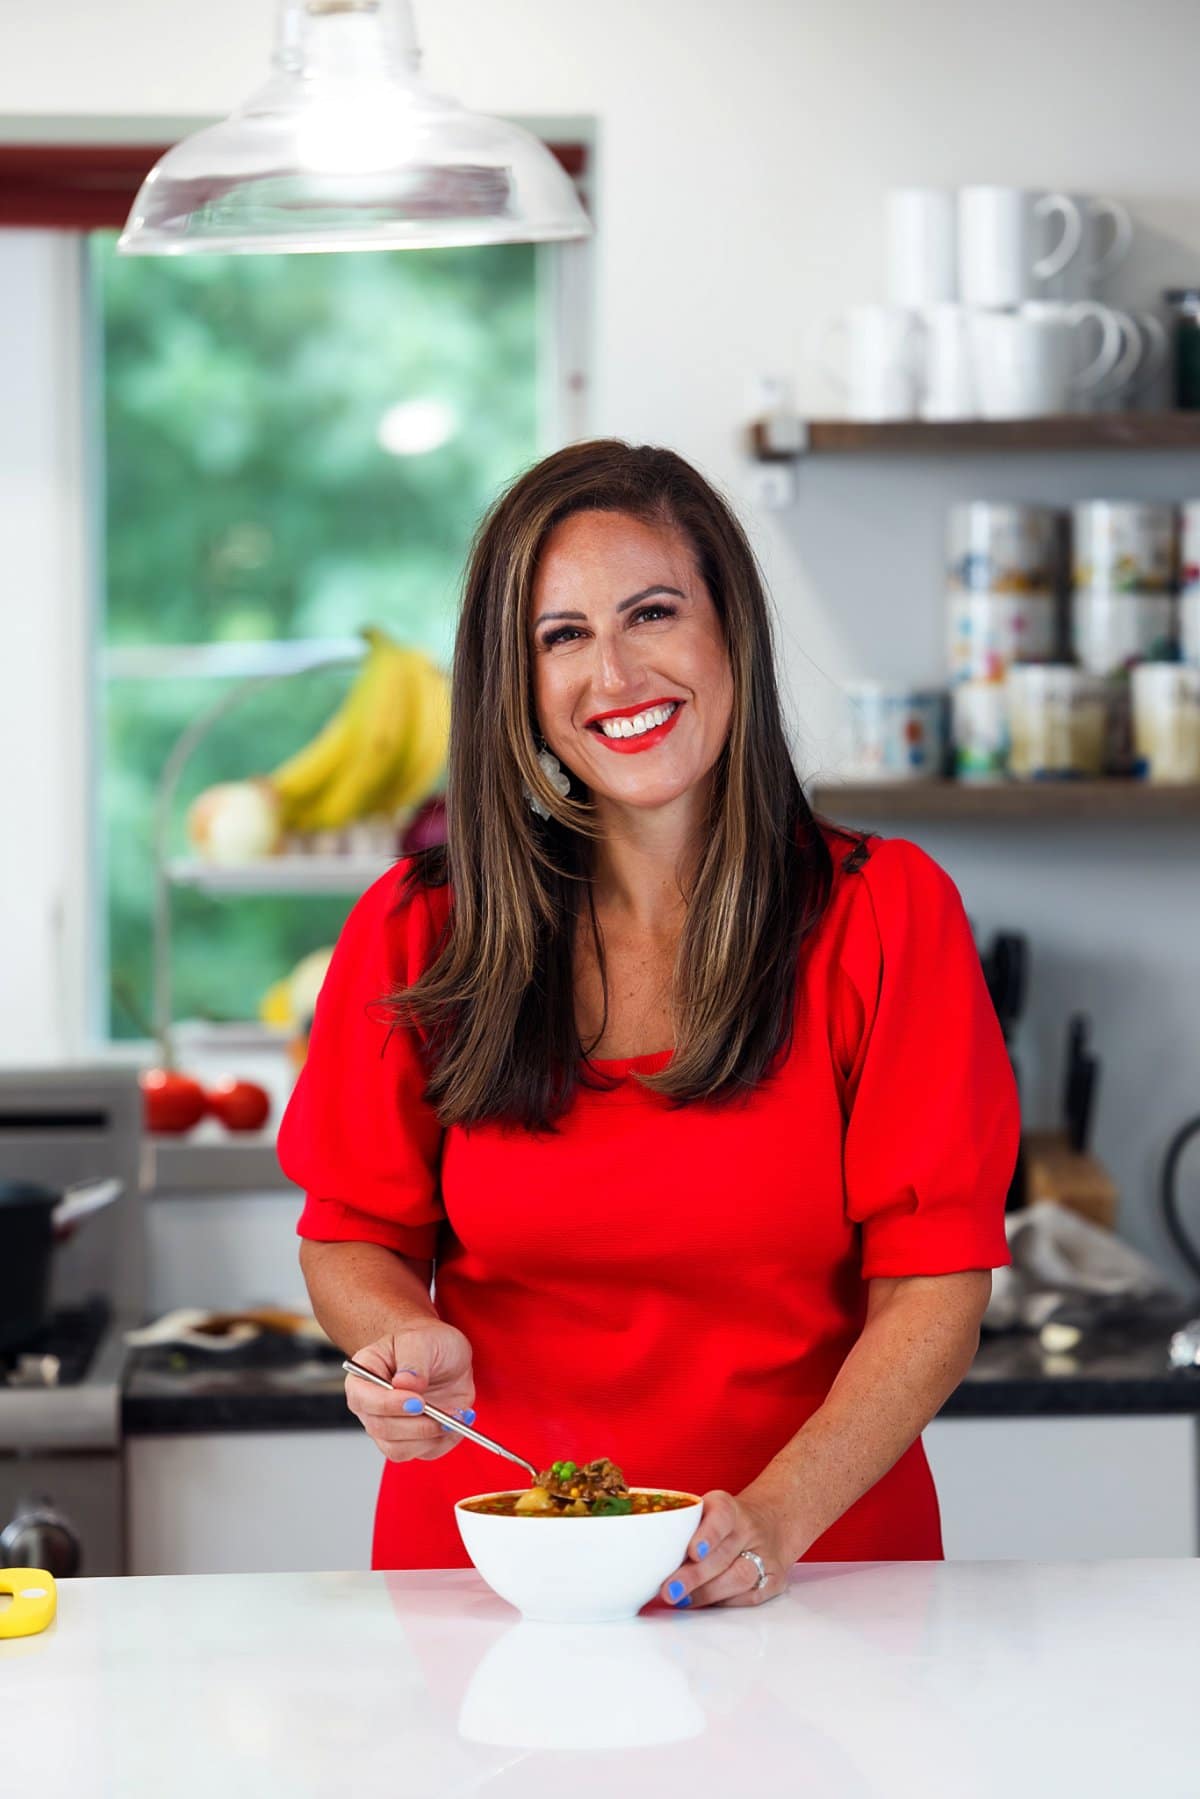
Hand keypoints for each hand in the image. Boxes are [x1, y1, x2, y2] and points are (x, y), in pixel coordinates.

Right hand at [346, 1321, 475, 1462]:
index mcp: (363, 1376)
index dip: (388, 1405)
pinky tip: (457, 1420)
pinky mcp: (412, 1440)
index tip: (417, 1402)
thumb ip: (413, 1360)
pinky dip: (443, 1441)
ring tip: (454, 1415)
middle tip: (442, 1412)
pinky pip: (423, 1453)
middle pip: (381, 1429)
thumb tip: (405, 1384)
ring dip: (430, 1436)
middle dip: (415, 1425)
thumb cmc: (427, 1342)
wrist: (446, 1355)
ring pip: (399, 1450)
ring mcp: (390, 1426)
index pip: (363, 1399)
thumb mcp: (422, 1339)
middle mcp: (371, 1406)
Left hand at [658, 1487, 797, 1610]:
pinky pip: (750, 1595)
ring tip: (682, 1600)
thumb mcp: (704, 1512)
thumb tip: (644, 1560)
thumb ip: (680, 1530)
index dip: (708, 1534)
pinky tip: (706, 1604)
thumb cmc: (722, 1524)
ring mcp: (766, 1554)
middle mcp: (749, 1528)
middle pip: (724, 1555)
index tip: (693, 1551)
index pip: (721, 1516)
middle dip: (695, 1576)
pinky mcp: (775, 1578)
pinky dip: (725, 1602)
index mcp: (728, 1507)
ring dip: (708, 1593)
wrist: (770, 1523)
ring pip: (740, 1577)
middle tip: (670, 1590)